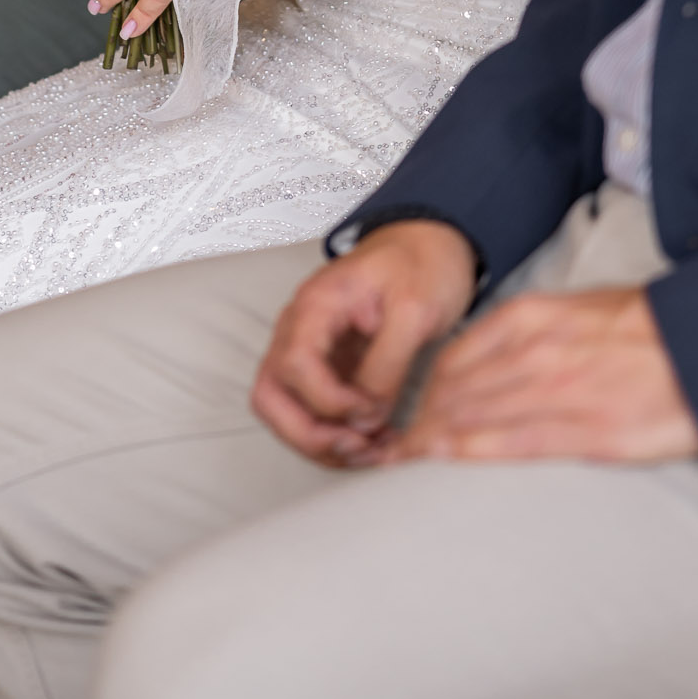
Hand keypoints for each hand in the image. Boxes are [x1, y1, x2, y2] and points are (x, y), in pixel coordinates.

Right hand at [251, 222, 477, 466]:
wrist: (427, 246)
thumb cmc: (421, 265)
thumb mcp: (415, 310)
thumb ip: (387, 363)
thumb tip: (368, 414)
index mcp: (317, 305)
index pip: (295, 365)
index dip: (328, 402)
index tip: (370, 412)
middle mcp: (299, 329)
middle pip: (270, 397)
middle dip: (309, 436)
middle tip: (358, 448)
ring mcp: (308, 350)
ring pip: (283, 412)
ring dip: (320, 444)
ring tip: (371, 452)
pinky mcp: (324, 368)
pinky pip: (311, 412)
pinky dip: (335, 436)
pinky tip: (373, 442)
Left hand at [392, 285, 697, 466]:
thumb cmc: (650, 327)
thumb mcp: (581, 308)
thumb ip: (533, 330)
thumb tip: (495, 355)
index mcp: (532, 318)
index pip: (454, 359)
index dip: (423, 391)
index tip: (405, 412)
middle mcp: (534, 352)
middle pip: (454, 392)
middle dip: (416, 421)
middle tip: (384, 446)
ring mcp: (557, 392)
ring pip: (472, 417)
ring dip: (429, 440)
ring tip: (400, 460)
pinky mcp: (586, 432)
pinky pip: (512, 444)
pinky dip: (469, 453)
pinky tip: (442, 462)